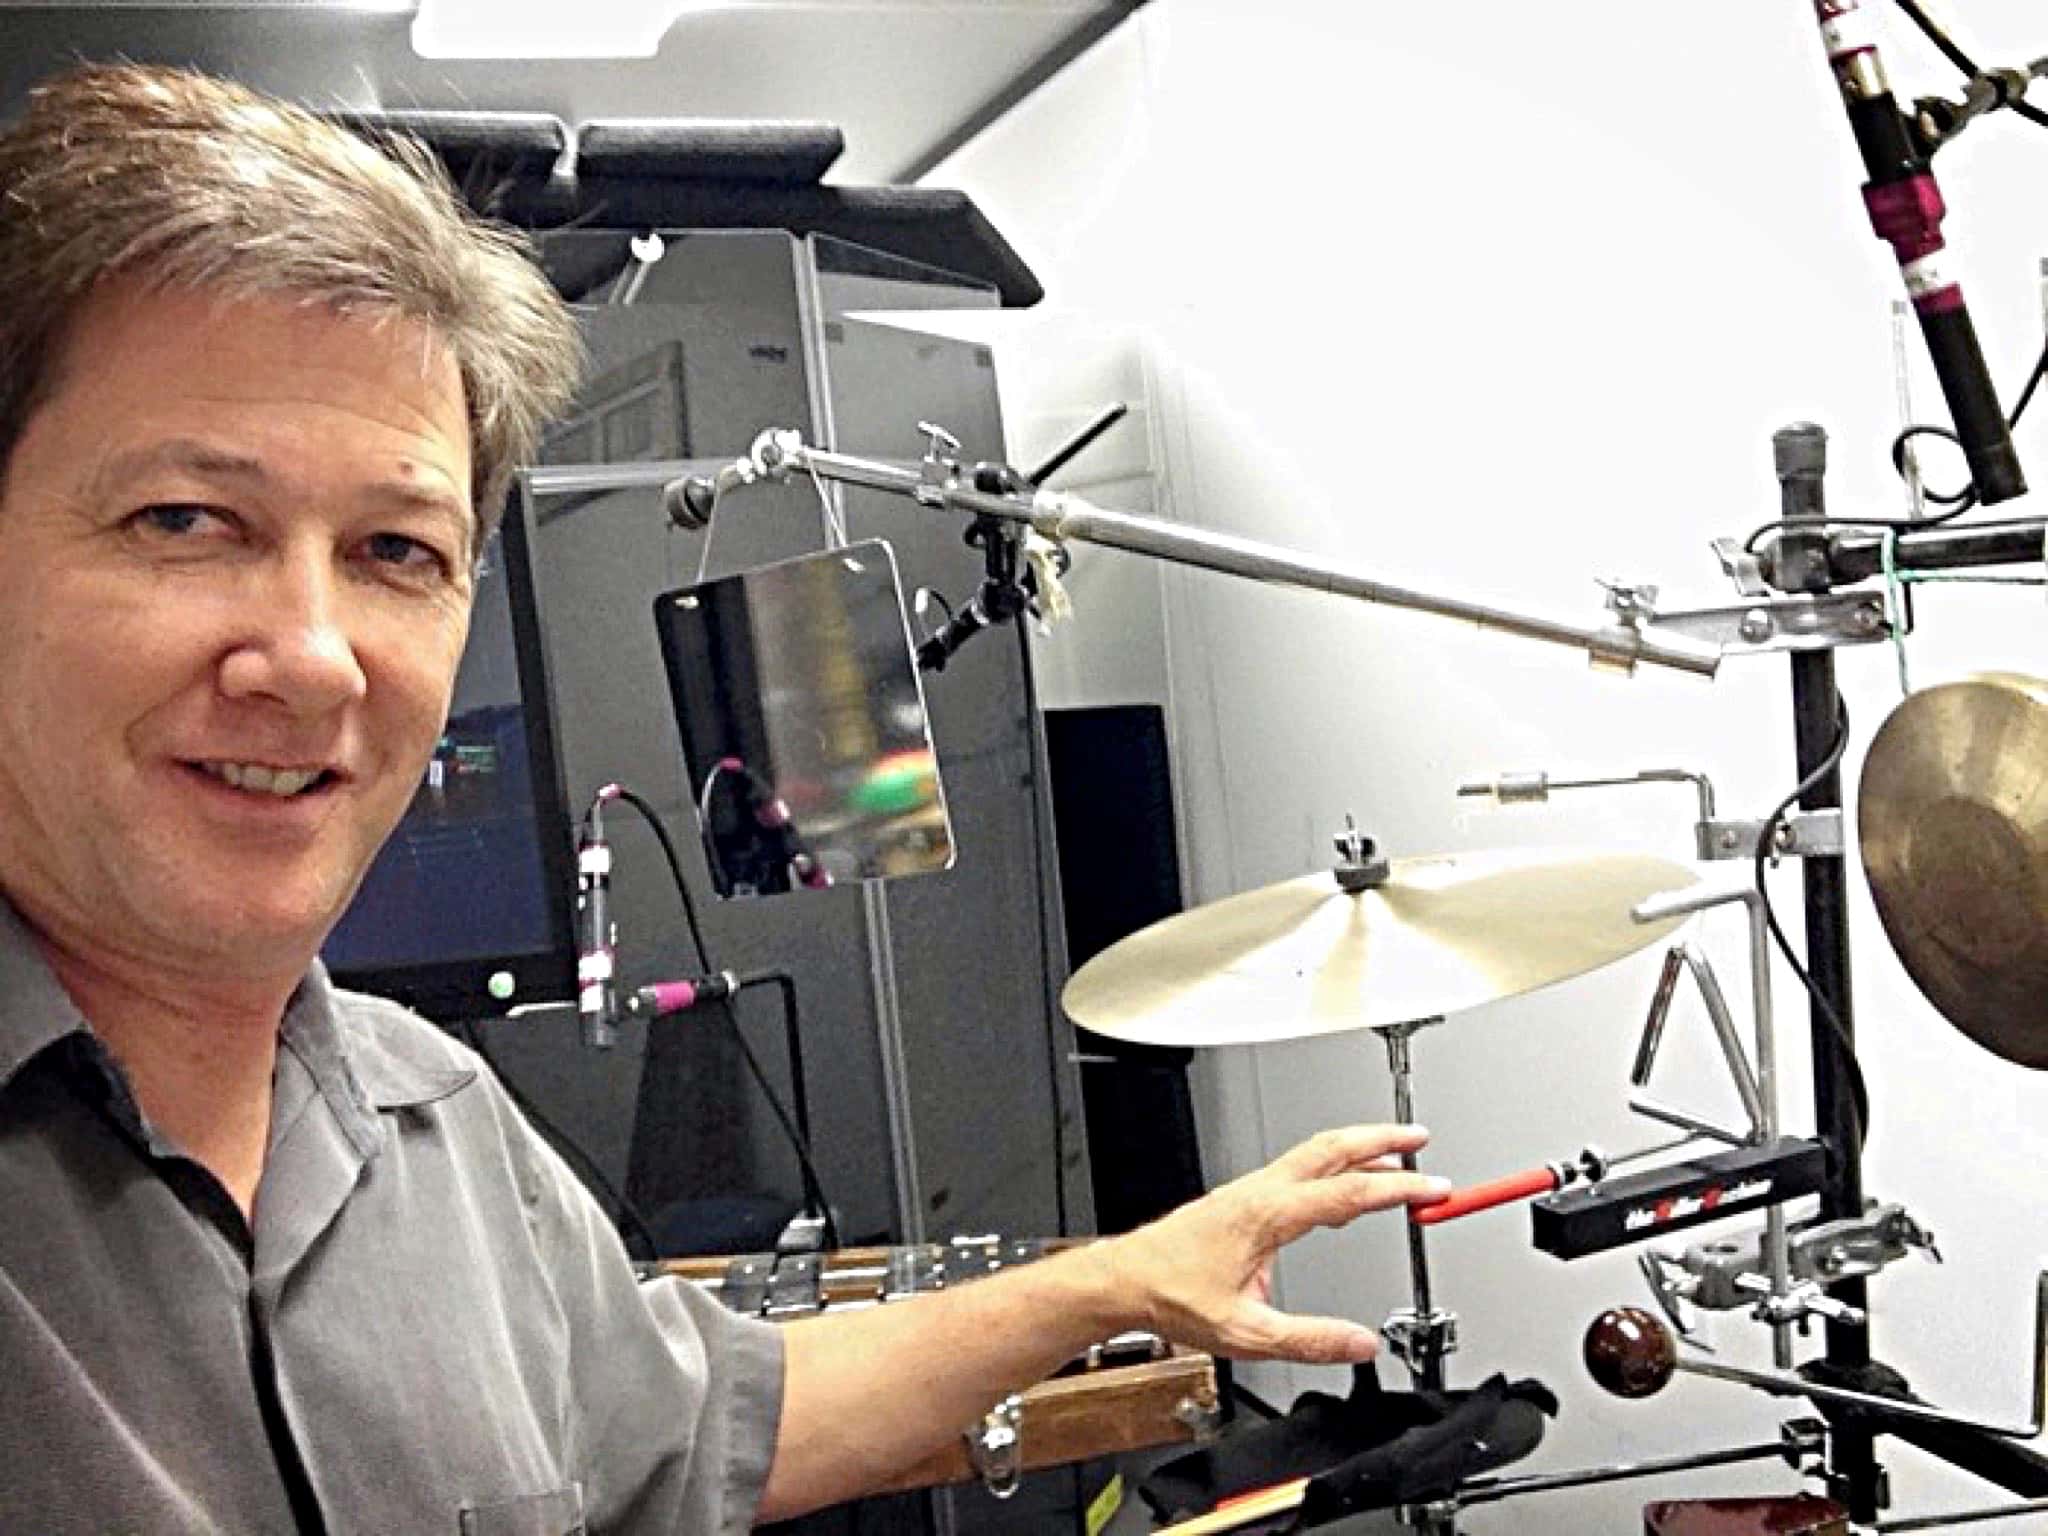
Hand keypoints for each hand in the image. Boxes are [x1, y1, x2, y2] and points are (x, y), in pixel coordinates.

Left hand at [1095, 1124, 1449, 1364]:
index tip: (1432, 1188)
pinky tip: (1344, 1188)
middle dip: (1381, 1138)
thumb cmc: (1173, 1296)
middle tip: (1420, 1138)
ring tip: (1396, 1156)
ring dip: (1358, 1148)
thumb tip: (1360, 1343)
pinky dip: (1332, 1166)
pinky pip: (1297, 1169)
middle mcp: (1260, 1192)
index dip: (1397, 1189)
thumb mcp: (1246, 1332)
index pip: (1347, 1192)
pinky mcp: (1243, 1197)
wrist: (1127, 1280)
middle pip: (1332, 1148)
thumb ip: (1309, 1339)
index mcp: (1267, 1215)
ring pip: (1313, 1153)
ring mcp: (1250, 1190)